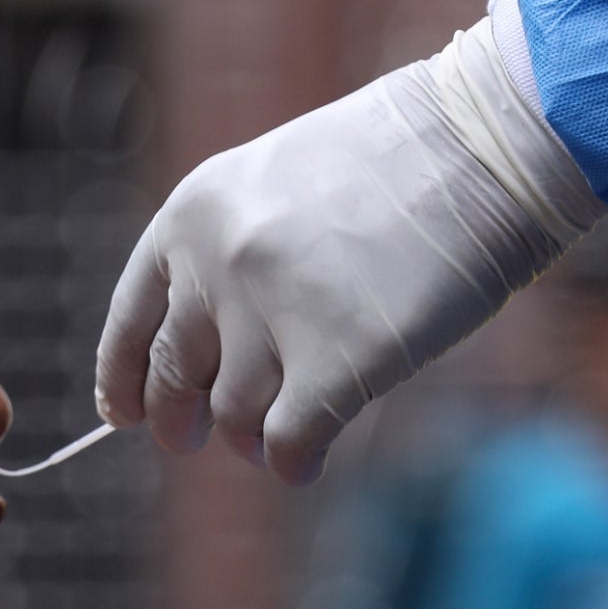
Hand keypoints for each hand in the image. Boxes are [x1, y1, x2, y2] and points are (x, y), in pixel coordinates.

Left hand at [94, 0, 603, 483]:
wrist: (484, 145)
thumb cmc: (398, 162)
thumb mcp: (278, 182)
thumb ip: (230, 256)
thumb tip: (208, 360)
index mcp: (193, 214)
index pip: (132, 317)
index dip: (123, 376)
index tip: (123, 414)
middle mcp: (217, 264)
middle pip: (177, 377)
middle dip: (180, 420)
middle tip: (191, 441)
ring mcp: (274, 315)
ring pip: (235, 417)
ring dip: (251, 439)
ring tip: (275, 438)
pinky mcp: (336, 363)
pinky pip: (289, 445)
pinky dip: (294, 463)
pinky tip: (310, 461)